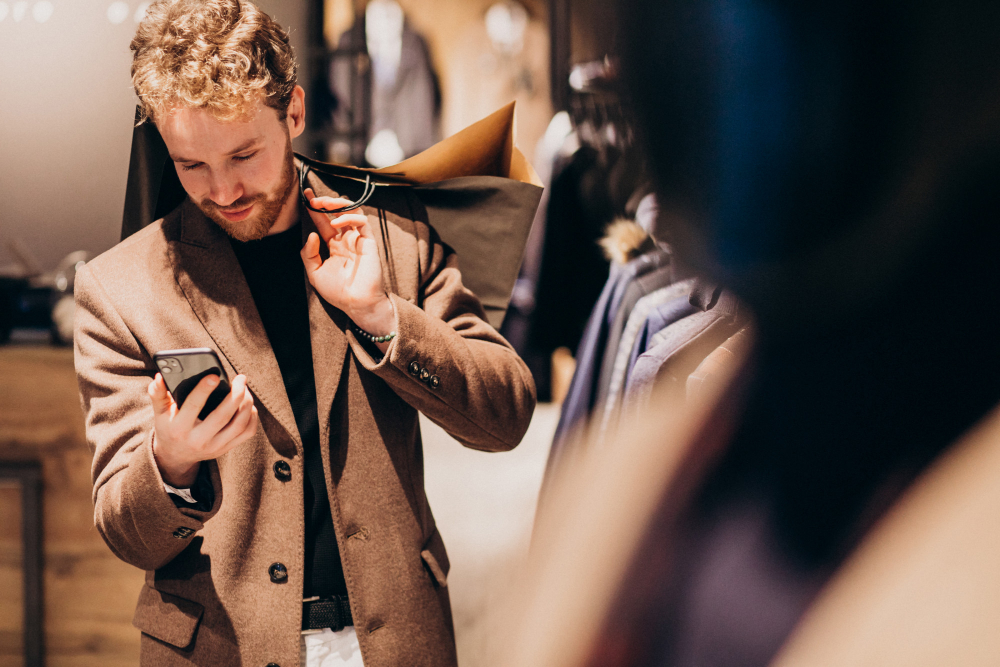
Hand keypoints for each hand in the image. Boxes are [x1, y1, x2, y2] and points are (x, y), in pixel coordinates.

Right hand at [148, 373, 257, 487]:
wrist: (176, 456)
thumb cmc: (169, 427)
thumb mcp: (160, 413)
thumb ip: (158, 394)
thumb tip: (159, 377)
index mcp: (179, 428)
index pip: (193, 406)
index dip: (204, 390)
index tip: (214, 375)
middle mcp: (198, 439)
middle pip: (223, 416)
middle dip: (235, 394)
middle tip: (240, 378)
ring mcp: (215, 447)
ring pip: (239, 424)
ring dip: (247, 403)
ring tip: (245, 388)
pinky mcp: (227, 448)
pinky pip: (247, 432)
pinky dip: (252, 417)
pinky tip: (248, 405)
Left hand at [300, 188, 394, 337]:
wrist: (356, 303)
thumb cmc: (337, 292)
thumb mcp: (314, 273)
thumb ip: (309, 254)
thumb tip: (312, 234)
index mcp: (334, 246)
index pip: (323, 222)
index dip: (315, 208)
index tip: (305, 196)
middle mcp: (346, 240)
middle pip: (337, 213)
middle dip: (325, 202)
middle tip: (313, 198)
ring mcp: (358, 240)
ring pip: (352, 212)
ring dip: (338, 204)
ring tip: (324, 203)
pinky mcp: (368, 242)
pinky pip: (362, 222)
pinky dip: (349, 217)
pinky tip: (335, 223)